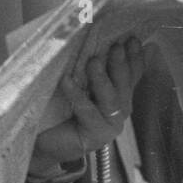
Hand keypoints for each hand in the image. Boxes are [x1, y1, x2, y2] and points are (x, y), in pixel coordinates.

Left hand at [34, 37, 144, 164]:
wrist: (47, 143)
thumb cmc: (62, 112)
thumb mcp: (81, 87)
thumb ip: (92, 72)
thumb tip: (96, 43)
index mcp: (119, 98)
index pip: (133, 75)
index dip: (135, 57)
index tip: (132, 39)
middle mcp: (119, 112)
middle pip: (124, 85)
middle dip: (120, 64)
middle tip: (115, 46)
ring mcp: (110, 126)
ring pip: (110, 99)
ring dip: (102, 78)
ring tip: (94, 61)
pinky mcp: (95, 136)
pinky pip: (87, 111)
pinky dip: (76, 94)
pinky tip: (67, 80)